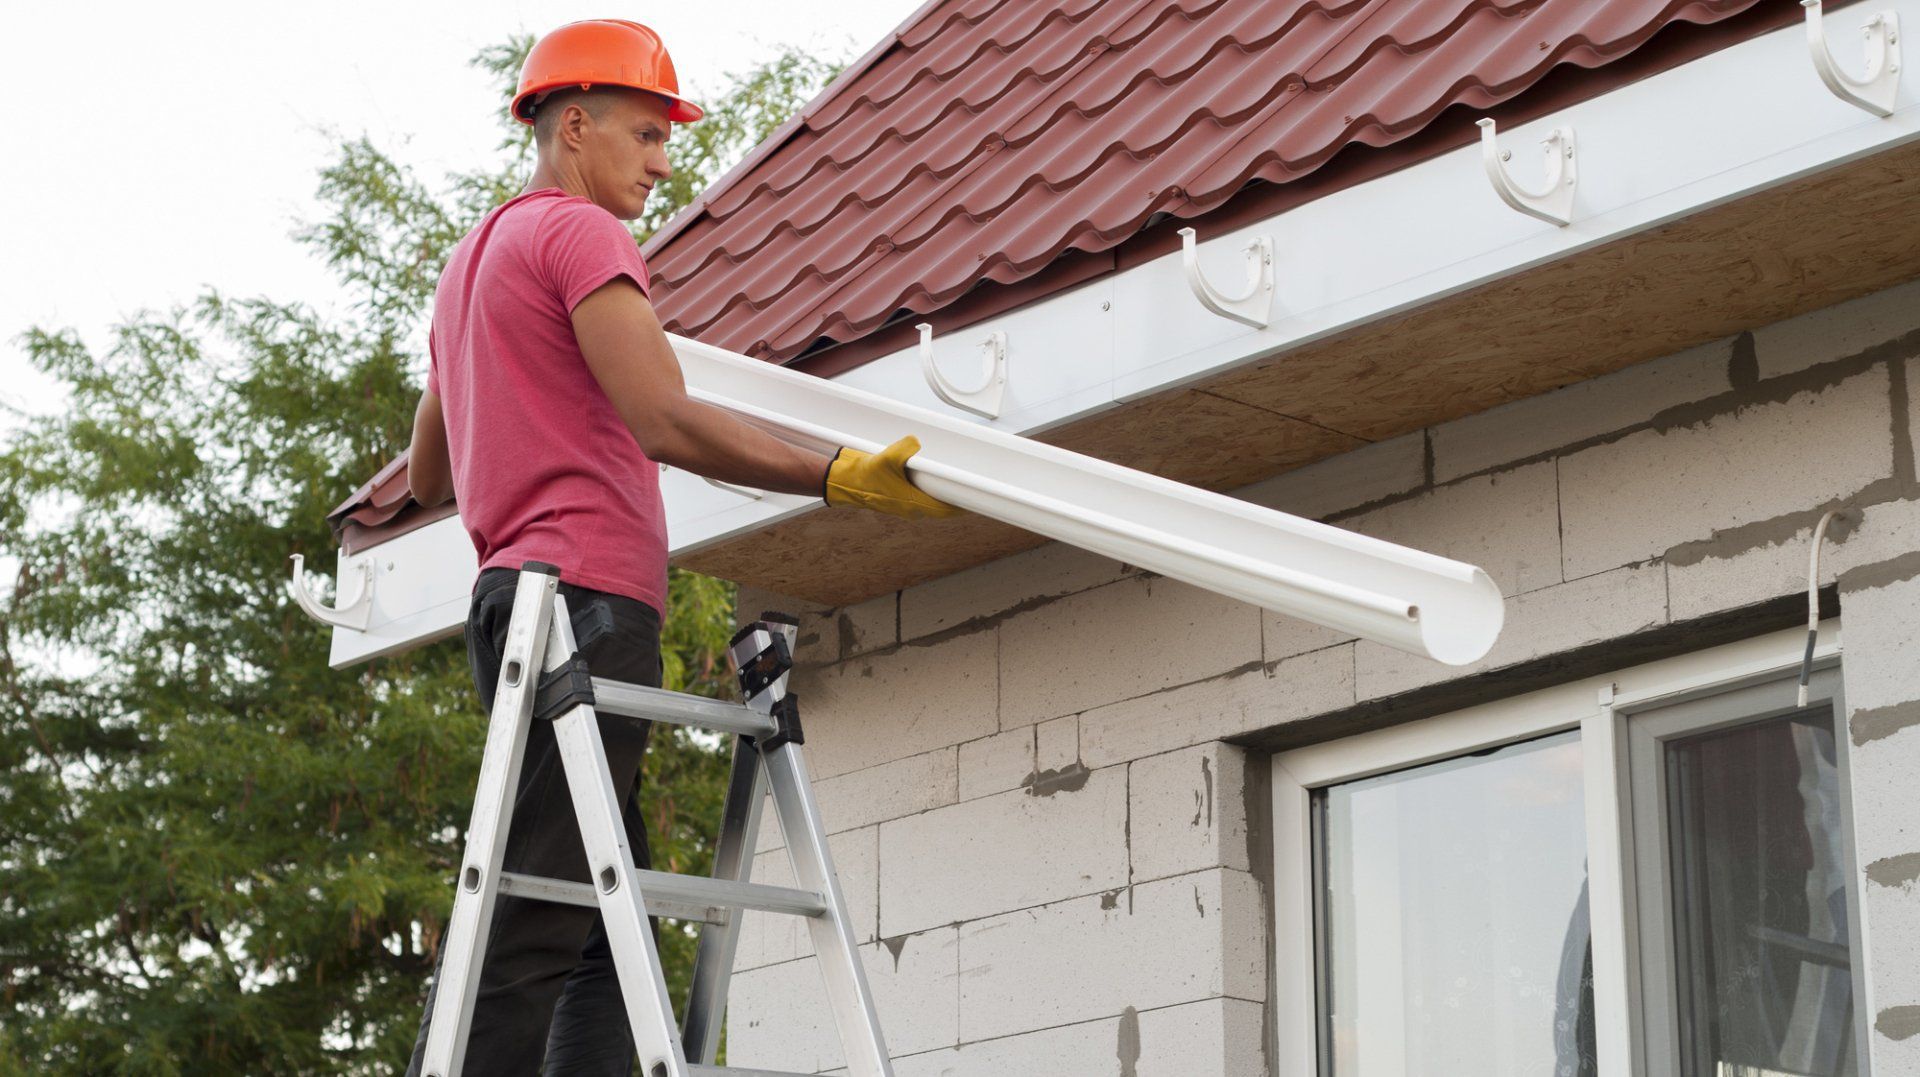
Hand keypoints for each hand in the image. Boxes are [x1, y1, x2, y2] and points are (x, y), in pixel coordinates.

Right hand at [823, 436, 962, 519]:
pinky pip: (921, 498)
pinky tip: (930, 479)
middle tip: (967, 487)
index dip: (961, 505)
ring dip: (941, 494)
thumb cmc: (866, 476)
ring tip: (952, 482)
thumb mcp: (886, 458)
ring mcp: (905, 505)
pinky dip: (929, 491)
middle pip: (941, 507)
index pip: (945, 509)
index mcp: (912, 504)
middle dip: (954, 498)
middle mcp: (911, 508)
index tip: (974, 500)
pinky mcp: (899, 499)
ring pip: (931, 503)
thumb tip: (915, 442)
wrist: (846, 482)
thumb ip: (904, 449)